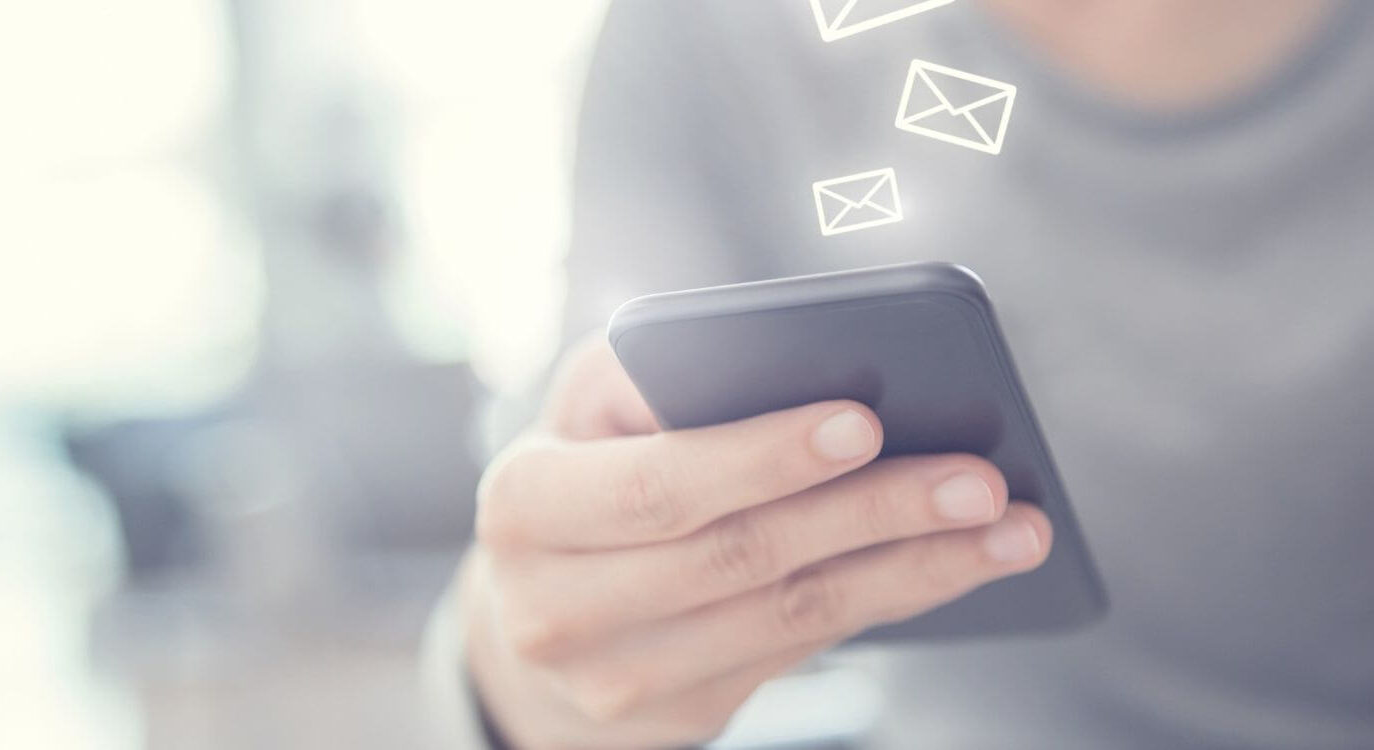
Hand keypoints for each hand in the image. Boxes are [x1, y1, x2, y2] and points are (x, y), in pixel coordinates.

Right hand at [459, 334, 1051, 749]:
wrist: (534, 616)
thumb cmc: (582, 477)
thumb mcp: (584, 413)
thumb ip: (648, 372)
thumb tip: (775, 351)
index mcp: (526, 507)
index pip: (658, 484)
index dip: (763, 456)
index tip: (866, 420)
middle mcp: (556, 607)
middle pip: (740, 558)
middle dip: (871, 513)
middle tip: (981, 477)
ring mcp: (616, 680)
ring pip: (788, 617)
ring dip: (912, 569)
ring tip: (1009, 528)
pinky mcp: (676, 718)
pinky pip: (800, 652)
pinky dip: (889, 601)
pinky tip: (958, 565)